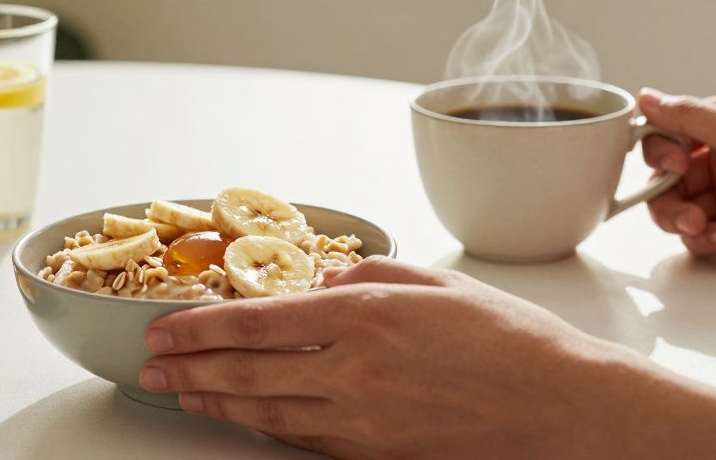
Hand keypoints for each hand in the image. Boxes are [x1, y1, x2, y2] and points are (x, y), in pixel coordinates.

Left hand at [139, 257, 627, 458]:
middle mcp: (353, 373)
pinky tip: (251, 419)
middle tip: (153, 369)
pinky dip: (269, 428)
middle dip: (192, 369)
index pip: (259, 322)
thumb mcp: (441, 283)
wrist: (562, 411)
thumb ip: (374, 274)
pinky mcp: (377, 458)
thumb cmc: (513, 343)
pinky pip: (306, 441)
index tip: (165, 330)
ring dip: (218, 403)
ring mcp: (362, 424)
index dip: (202, 328)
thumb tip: (327, 279)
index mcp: (366, 317)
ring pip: (268, 414)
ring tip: (183, 395)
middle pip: (249, 373)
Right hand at [639, 89, 715, 270]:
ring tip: (702, 226)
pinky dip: (705, 239)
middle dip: (667, 195)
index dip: (659, 151)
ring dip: (683, 220)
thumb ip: (690, 116)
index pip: (668, 132)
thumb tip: (647, 97)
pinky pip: (701, 235)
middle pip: (666, 176)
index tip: (669, 166)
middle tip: (684, 208)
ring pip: (678, 208)